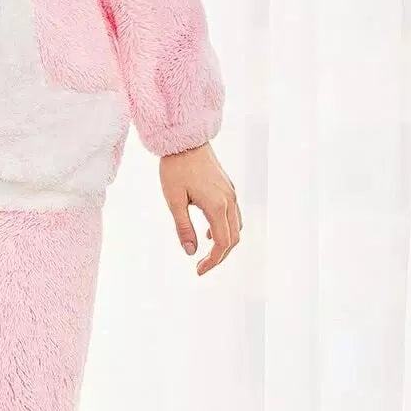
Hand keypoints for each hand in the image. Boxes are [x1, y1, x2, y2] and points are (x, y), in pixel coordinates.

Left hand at [159, 143, 240, 275]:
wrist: (185, 140)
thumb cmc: (176, 168)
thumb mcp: (174, 200)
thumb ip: (183, 227)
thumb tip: (190, 252)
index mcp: (217, 206)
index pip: (222, 244)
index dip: (213, 261)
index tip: (199, 271)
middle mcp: (229, 201)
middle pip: (233, 238)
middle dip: (219, 256)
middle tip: (201, 267)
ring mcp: (231, 193)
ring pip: (236, 227)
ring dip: (224, 243)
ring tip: (206, 253)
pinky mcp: (228, 188)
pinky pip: (233, 215)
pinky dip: (225, 229)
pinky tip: (209, 232)